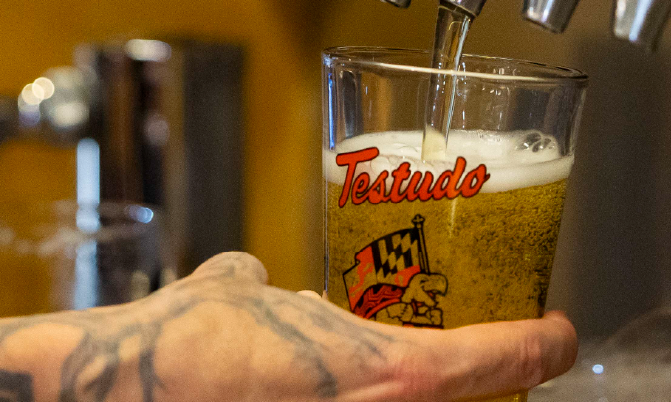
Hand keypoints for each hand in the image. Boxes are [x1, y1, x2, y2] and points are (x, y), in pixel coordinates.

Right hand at [0, 252, 578, 401]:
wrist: (112, 397)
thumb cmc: (174, 350)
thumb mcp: (232, 294)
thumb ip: (259, 286)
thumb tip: (250, 280)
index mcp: (390, 379)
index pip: (501, 362)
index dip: (540, 346)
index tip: (559, 334)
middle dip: (482, 392)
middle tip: (490, 364)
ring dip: (422, 398)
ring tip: (403, 377)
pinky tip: (320, 388)